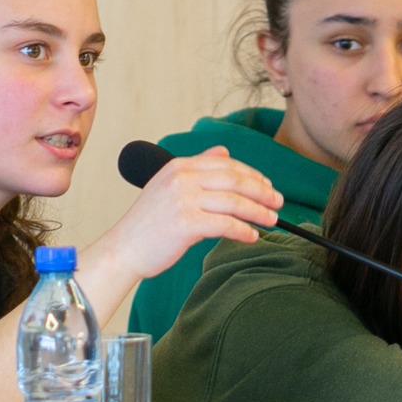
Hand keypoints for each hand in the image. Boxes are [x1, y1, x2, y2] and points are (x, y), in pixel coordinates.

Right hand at [90, 147, 282, 281]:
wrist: (123, 249)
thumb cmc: (147, 224)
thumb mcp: (168, 185)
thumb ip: (196, 167)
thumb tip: (224, 152)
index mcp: (179, 166)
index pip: (227, 165)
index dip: (253, 175)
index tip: (268, 187)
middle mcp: (181, 178)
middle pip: (234, 180)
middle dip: (262, 191)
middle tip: (278, 203)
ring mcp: (183, 200)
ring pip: (234, 202)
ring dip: (258, 211)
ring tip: (271, 220)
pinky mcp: (186, 223)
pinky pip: (225, 225)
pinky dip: (243, 230)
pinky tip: (252, 236)